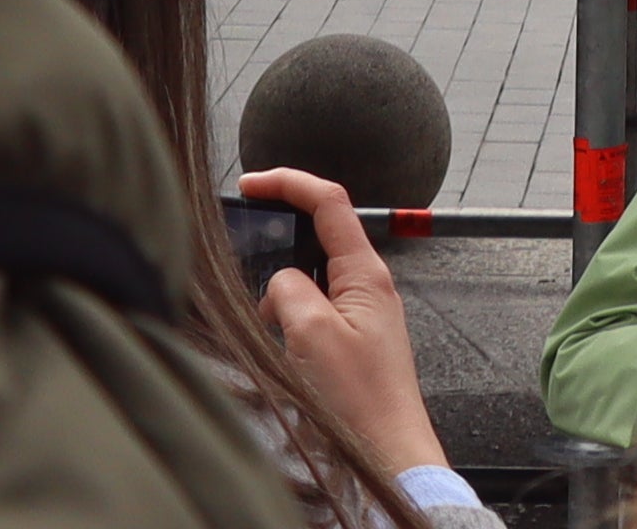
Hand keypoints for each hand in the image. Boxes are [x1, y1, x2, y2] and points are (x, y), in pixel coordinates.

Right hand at [233, 167, 450, 480]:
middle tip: (248, 261)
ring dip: (282, 297)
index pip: (329, 200)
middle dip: (279, 248)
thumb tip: (279, 283)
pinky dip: (291, 323)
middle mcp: (369, 286)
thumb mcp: (311, 333)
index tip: (251, 184)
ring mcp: (363, 314)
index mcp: (366, 272)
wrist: (388, 454)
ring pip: (310, 281)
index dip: (288, 182)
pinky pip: (314, 314)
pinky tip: (286, 352)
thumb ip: (288, 289)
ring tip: (275, 331)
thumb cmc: (360, 402)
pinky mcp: (353, 341)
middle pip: (318, 237)